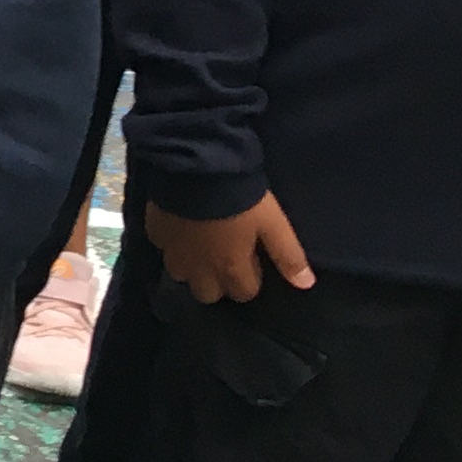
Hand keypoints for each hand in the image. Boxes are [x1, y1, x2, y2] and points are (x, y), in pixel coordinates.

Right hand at [148, 194, 313, 305]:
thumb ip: (288, 256)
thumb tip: (306, 285)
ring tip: (201, 246)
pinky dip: (173, 244)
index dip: (251, 279)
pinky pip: (163, 248)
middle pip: (208, 294)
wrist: (197, 166)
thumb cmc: (241, 197)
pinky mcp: (154, 232)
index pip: (243, 293)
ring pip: (181, 275)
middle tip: (226, 258)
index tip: (253, 260)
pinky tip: (181, 227)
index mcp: (230, 267)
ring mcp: (173, 252)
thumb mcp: (273, 223)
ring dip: (192, 268)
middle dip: (218, 283)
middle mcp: (199, 268)